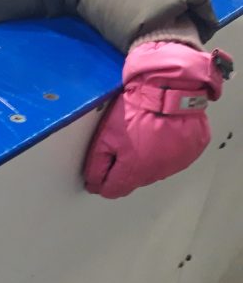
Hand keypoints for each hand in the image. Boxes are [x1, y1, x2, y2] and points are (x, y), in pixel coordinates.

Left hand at [83, 42, 232, 197]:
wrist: (168, 92)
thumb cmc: (134, 112)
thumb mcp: (105, 137)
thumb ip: (97, 164)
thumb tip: (93, 183)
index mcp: (135, 171)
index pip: (114, 190)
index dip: (102, 183)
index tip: (97, 174)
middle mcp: (157, 173)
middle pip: (133, 180)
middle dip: (123, 169)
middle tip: (120, 146)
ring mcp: (176, 164)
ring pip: (153, 171)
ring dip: (144, 161)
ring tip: (141, 137)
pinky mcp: (190, 153)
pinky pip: (172, 159)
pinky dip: (163, 151)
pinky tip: (158, 135)